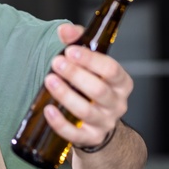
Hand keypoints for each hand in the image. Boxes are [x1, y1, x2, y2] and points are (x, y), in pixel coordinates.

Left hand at [43, 23, 132, 148]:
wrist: (96, 124)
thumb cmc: (91, 86)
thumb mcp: (89, 63)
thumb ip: (77, 42)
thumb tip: (64, 30)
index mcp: (121, 82)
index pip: (111, 69)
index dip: (90, 60)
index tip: (70, 51)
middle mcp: (117, 103)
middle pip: (98, 89)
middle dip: (75, 75)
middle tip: (56, 63)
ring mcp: (105, 123)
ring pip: (86, 111)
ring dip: (65, 95)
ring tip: (49, 80)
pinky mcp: (90, 138)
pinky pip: (75, 134)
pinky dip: (60, 123)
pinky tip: (48, 110)